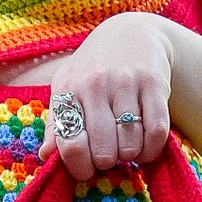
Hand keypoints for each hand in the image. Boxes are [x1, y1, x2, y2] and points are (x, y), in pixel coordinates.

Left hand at [40, 13, 173, 179]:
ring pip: (130, 145)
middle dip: (107, 162)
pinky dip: (151, 148)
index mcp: (69, 90)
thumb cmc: (92, 70)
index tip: (87, 168)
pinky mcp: (153, 83)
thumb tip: (45, 155)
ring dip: (131, 155)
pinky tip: (144, 143)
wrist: (131, 33)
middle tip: (109, 153)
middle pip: (103, 152)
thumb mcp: (66, 89)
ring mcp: (125, 82)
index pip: (71, 145)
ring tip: (127, 146)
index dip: (80, 167)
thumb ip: (55, 124)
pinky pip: (156, 132)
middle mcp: (94, 84)